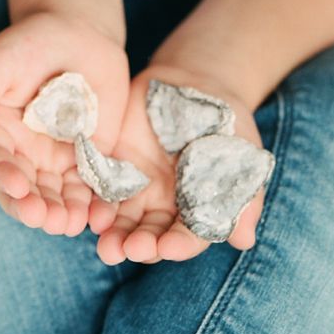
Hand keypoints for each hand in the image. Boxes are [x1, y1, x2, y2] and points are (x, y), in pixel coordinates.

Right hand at [0, 11, 131, 237]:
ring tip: (70, 224)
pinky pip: (90, 187)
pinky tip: (101, 216)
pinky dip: (95, 204)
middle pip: (24, 190)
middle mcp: (21, 155)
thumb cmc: (33, 42)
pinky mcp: (86, 161)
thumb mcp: (2, 61)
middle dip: (34, 206)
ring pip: (56, 195)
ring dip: (62, 213)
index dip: (3, 176)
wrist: (79, 35)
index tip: (17, 187)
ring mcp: (54, 161)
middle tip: (46, 219)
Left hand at [93, 68, 265, 264]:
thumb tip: (244, 242)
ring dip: (112, 235)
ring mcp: (133, 189)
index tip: (168, 248)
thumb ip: (244, 198)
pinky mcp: (110, 168)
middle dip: (140, 244)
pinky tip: (89, 211)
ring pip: (119, 220)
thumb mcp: (243, 155)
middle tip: (131, 249)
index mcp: (194, 211)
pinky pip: (97, 190)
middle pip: (148, 235)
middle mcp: (160, 207)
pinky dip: (92, 202)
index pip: (186, 237)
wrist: (196, 84)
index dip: (178, 245)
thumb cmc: (228, 125)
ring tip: (106, 245)